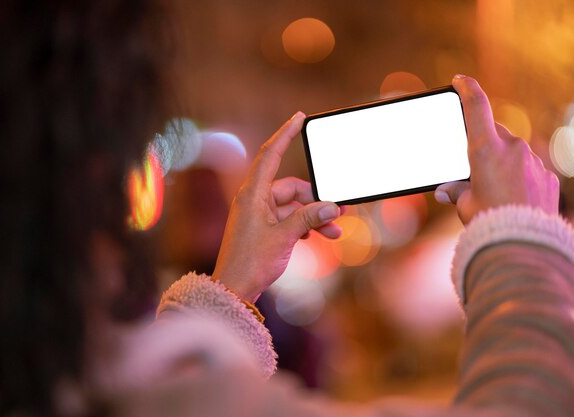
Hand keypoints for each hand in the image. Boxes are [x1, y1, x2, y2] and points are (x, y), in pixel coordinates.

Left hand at [212, 112, 341, 301]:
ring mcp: (258, 214)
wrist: (234, 289)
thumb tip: (331, 205)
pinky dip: (303, 226)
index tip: (299, 117)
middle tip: (339, 212)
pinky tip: (316, 238)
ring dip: (313, 217)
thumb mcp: (285, 237)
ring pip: (293, 206)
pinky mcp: (262, 228)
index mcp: (253, 194)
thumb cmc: (251, 262)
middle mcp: (254, 200)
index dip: (285, 134)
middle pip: (292, 188)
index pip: (270, 154)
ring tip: (334, 232)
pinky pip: (288, 219)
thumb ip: (308, 218)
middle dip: (316, 199)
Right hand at [434, 75, 559, 223]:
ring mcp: (533, 161)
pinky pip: (529, 169)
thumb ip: (456, 191)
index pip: (476, 106)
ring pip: (513, 151)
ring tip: (494, 190)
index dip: (467, 88)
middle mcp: (512, 148)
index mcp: (485, 148)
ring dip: (503, 162)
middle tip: (473, 164)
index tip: (460, 80)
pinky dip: (520, 176)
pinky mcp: (547, 176)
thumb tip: (445, 192)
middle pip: (494, 132)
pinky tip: (513, 198)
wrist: (524, 242)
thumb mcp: (465, 204)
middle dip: (484, 142)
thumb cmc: (488, 221)